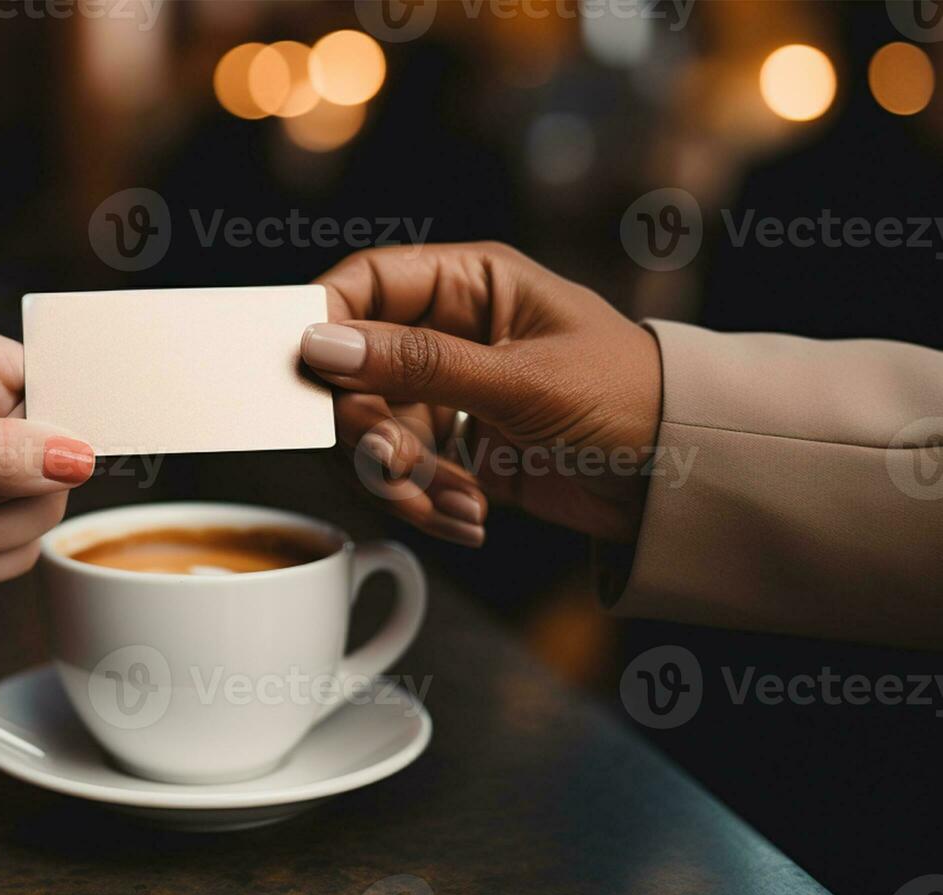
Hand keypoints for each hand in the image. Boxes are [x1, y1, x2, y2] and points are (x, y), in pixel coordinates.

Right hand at [300, 243, 660, 545]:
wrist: (684, 482)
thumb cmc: (630, 400)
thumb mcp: (521, 379)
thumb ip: (417, 363)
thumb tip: (324, 344)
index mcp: (469, 283)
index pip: (363, 284)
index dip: (325, 325)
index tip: (305, 376)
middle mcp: (447, 331)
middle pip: (352, 371)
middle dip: (369, 431)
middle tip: (397, 469)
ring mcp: (446, 392)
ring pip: (369, 431)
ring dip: (399, 479)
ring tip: (456, 503)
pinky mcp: (451, 448)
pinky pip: (400, 474)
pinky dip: (423, 501)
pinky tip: (471, 515)